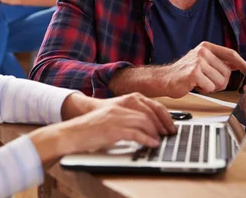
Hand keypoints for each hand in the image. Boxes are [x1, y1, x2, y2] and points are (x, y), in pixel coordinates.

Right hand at [61, 92, 175, 135]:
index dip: (163, 115)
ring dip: (156, 132)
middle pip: (150, 113)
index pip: (150, 105)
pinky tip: (152, 144)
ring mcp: (118, 117)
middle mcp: (121, 107)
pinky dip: (147, 139)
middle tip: (169, 134)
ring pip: (145, 122)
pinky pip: (136, 133)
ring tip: (161, 140)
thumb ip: (128, 117)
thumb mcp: (112, 117)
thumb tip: (147, 126)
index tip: (170, 125)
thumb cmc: (93, 127)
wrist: (74, 131)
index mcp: (123, 102)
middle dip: (163, 124)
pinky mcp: (114, 129)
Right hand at [161, 42, 245, 97]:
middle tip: (207, 81)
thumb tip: (239, 65)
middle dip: (220, 82)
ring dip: (212, 86)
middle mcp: (202, 51)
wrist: (165, 79)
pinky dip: (205, 90)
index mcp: (206, 47)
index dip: (242, 64)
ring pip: (220, 81)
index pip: (230, 54)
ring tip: (200, 82)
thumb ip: (219, 62)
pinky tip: (195, 85)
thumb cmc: (185, 73)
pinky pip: (211, 87)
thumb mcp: (203, 62)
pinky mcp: (194, 73)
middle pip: (227, 72)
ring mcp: (198, 61)